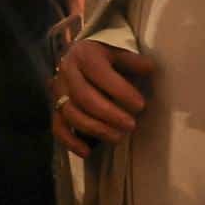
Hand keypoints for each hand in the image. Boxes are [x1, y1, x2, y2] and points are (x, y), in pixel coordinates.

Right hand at [52, 39, 155, 158]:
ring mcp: (58, 92)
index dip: (120, 91)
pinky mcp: (54, 108)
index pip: (100, 74)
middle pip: (84, 98)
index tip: (140, 105)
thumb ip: (132, 61)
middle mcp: (67, 73)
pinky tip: (87, 152)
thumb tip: (149, 69)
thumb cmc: (104, 57)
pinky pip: (58, 128)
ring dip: (95, 129)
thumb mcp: (118, 52)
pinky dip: (70, 142)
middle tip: (131, 125)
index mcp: (85, 55)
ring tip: (118, 137)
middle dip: (110, 114)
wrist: (78, 56)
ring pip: (71, 114)